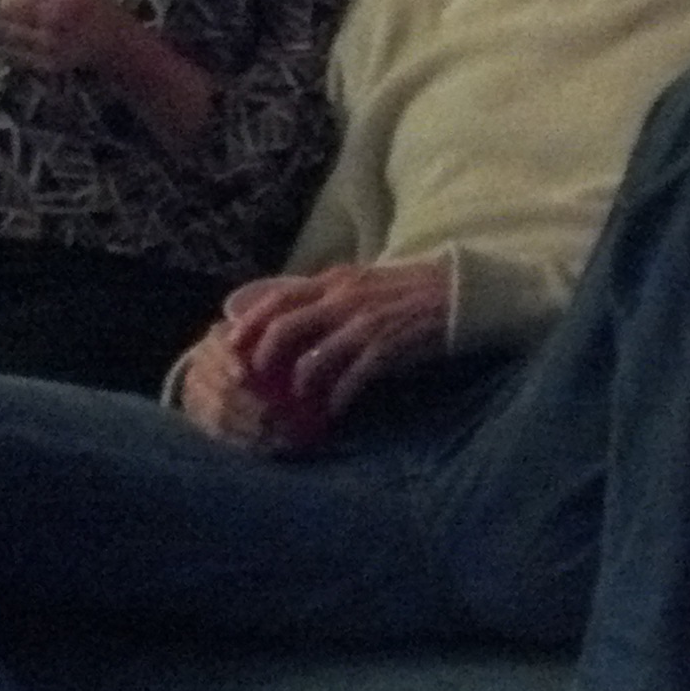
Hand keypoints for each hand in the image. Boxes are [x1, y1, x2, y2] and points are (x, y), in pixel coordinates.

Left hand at [0, 0, 141, 75]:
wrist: (114, 44)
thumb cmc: (94, 4)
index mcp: (51, 11)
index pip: (9, 3)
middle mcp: (44, 37)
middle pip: (2, 23)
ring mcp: (42, 55)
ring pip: (4, 40)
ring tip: (5, 16)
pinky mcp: (42, 67)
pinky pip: (13, 55)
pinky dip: (9, 43)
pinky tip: (17, 34)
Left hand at [173, 261, 454, 448]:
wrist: (459, 294)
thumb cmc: (408, 292)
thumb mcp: (363, 284)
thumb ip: (330, 298)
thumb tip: (293, 320)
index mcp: (336, 280)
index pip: (278, 297)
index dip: (250, 321)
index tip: (230, 342)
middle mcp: (345, 298)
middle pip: (285, 326)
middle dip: (262, 356)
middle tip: (254, 379)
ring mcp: (365, 323)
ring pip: (314, 357)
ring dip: (299, 383)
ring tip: (295, 400)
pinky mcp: (387, 348)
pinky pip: (351, 378)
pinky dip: (338, 396)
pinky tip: (333, 410)